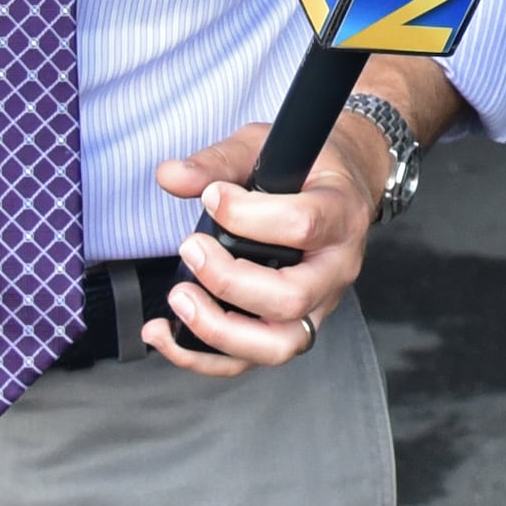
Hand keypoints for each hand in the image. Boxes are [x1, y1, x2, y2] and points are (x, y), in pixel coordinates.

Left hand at [143, 118, 387, 375]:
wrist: (341, 188)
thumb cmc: (306, 167)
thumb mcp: (266, 147)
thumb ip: (218, 162)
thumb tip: (171, 176)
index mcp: (340, 215)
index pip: (304, 225)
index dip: (247, 215)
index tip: (211, 197)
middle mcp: (336, 269)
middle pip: (291, 299)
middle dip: (229, 281)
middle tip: (190, 248)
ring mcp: (318, 305)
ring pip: (279, 344)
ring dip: (219, 330)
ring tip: (178, 299)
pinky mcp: (292, 327)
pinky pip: (251, 359)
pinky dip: (203, 357)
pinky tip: (164, 334)